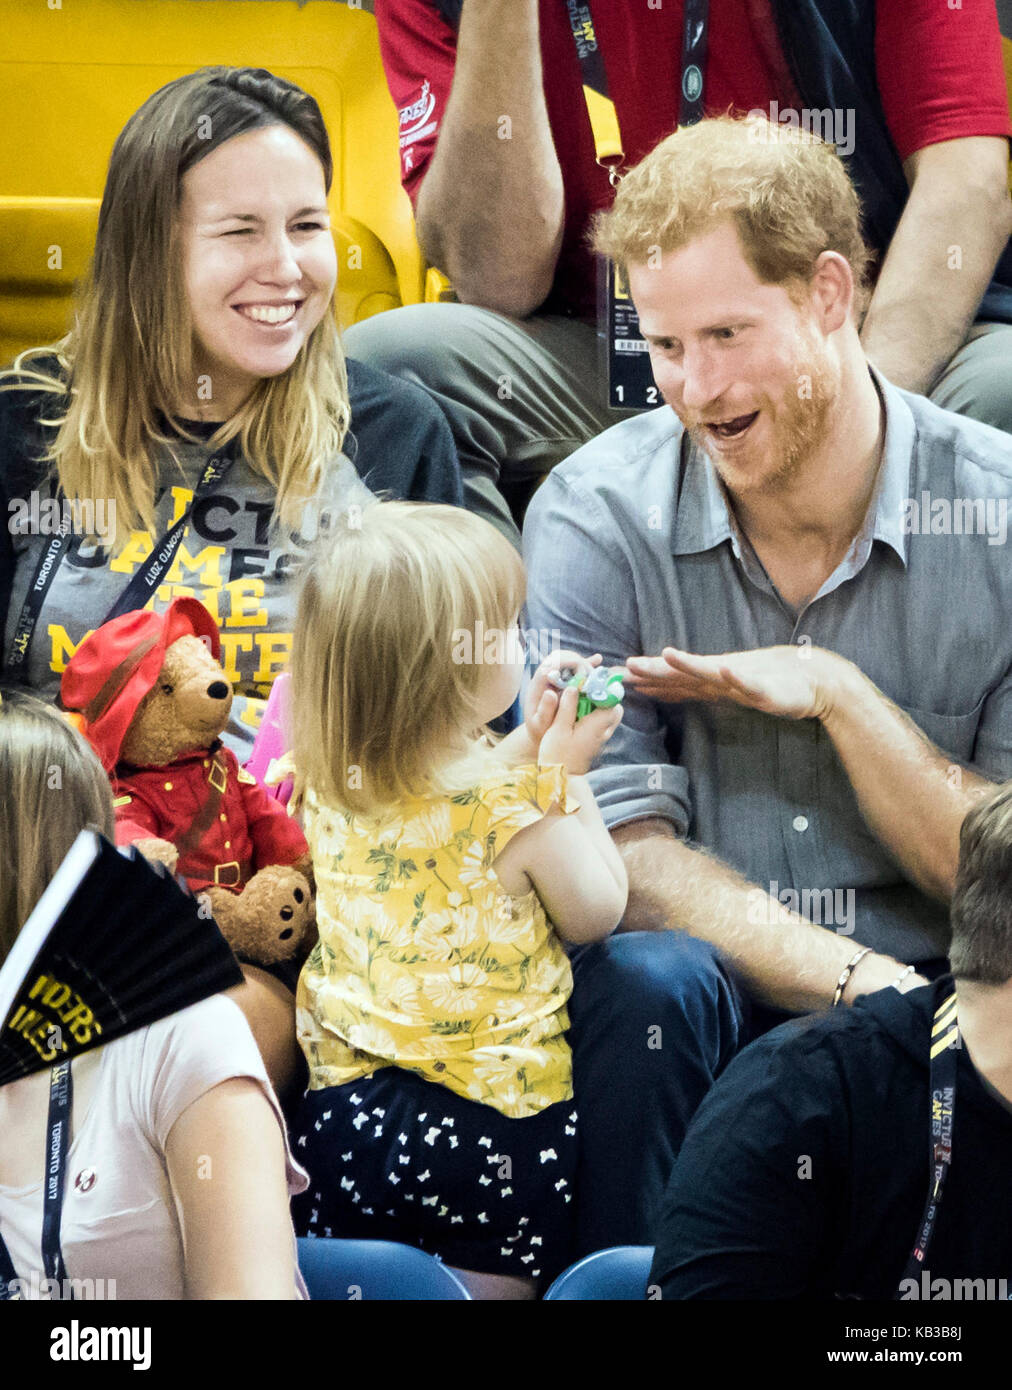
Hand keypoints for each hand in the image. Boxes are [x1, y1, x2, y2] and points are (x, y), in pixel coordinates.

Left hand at [525, 649, 602, 740]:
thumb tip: (551, 693)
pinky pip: (576, 666)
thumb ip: (544, 711)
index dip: (566, 663)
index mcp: (538, 686)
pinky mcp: (565, 680)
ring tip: (596, 673)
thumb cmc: (539, 731)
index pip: (550, 664)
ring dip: (583, 662)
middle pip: (560, 657)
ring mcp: (555, 677)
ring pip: (568, 659)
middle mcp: (546, 677)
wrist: (541, 733)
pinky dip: (587, 663)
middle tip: (591, 674)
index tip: (582, 673)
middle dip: (577, 661)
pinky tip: (598, 659)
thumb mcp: (540, 725)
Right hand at [537, 683, 622, 775]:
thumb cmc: (557, 756)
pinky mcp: (594, 743)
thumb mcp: (558, 729)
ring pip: (607, 717)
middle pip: (613, 708)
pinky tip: (575, 714)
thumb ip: (567, 707)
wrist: (559, 781)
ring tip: (577, 700)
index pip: (612, 701)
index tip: (591, 680)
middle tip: (584, 690)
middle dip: (602, 696)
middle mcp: (603, 732)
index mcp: (596, 726)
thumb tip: (574, 687)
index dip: (604, 687)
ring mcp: (600, 739)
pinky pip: (600, 725)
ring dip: (596, 706)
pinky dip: (592, 716)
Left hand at [624, 645, 846, 721]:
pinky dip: (737, 678)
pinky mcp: (765, 688)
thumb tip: (664, 689)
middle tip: (625, 667)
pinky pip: (750, 684)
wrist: (814, 680)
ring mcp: (743, 681)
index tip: (613, 676)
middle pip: (682, 673)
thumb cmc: (772, 683)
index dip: (643, 678)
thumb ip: (698, 687)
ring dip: (689, 665)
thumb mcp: (728, 688)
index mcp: (711, 678)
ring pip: (712, 673)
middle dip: (653, 670)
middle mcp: (722, 676)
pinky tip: (726, 670)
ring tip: (668, 656)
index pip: (670, 679)